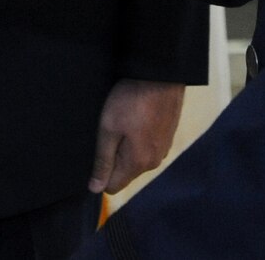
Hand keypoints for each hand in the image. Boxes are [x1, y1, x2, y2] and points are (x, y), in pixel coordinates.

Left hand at [88, 79, 185, 194]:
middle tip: (110, 129)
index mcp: (138, 163)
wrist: (160, 75)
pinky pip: (147, 146)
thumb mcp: (109, 129)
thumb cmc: (131, 100)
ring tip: (124, 119)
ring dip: (126, 145)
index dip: (99, 172)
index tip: (97, 148)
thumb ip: (103, 161)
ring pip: (136, 158)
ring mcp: (163, 148)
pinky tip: (136, 116)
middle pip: (124, 172)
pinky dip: (139, 136)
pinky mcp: (168, 135)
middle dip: (113, 156)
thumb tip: (95, 189)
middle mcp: (154, 161)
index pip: (112, 186)